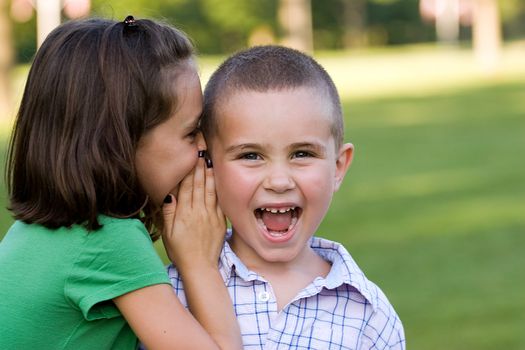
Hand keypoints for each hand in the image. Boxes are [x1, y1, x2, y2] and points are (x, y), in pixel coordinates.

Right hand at [161, 152, 225, 271]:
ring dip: (209, 173)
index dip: (188, 170)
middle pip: (198, 184)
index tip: (190, 156)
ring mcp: (211, 216)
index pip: (186, 187)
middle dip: (199, 165)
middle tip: (201, 150)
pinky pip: (219, 201)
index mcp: (184, 214)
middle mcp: (198, 212)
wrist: (200, 267)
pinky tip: (218, 178)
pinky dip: (218, 188)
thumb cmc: (180, 251)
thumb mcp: (168, 233)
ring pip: (210, 190)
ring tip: (209, 159)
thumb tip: (168, 194)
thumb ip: (168, 213)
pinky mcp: (220, 221)